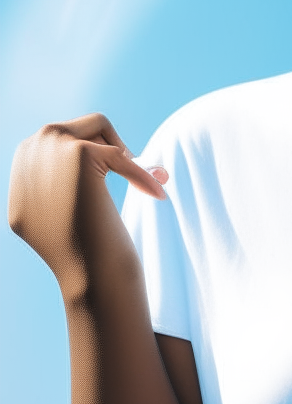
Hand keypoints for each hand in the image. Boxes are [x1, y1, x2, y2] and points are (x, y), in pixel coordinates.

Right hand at [7, 113, 167, 289]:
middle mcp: (26, 154)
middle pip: (80, 127)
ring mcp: (49, 150)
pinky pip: (122, 154)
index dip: (97, 154)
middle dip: (112, 146)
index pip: (62, 140)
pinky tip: (159, 192)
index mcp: (20, 169)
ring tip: (148, 179)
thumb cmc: (82, 252)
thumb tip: (82, 150)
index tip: (119, 172)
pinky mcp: (78, 154)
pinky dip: (143, 174)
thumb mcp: (56, 212)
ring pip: (99, 126)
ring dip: (124, 152)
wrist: (88, 277)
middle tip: (137, 171)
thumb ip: (57, 180)